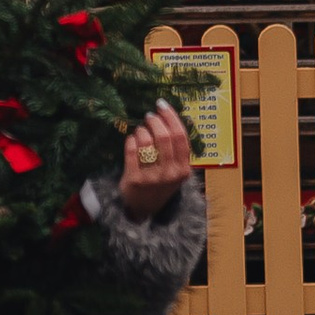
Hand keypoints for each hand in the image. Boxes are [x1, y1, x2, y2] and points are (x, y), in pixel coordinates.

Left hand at [118, 103, 196, 218]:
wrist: (143, 209)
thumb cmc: (160, 183)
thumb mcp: (175, 171)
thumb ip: (176, 150)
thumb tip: (167, 116)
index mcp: (184, 169)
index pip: (181, 137)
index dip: (171, 117)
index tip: (162, 105)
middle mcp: (170, 174)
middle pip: (164, 137)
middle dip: (155, 120)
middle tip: (149, 116)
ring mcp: (151, 178)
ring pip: (146, 142)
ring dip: (142, 130)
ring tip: (140, 131)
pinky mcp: (134, 179)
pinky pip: (131, 150)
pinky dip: (131, 140)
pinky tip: (132, 140)